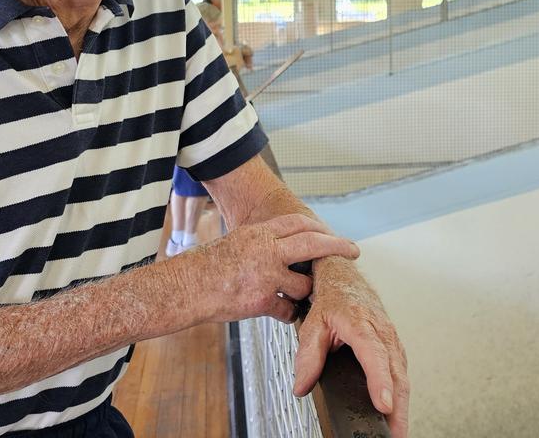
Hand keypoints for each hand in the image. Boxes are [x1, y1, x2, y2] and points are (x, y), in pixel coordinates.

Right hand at [181, 213, 359, 323]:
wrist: (185, 288)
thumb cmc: (205, 267)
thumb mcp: (235, 242)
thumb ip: (261, 243)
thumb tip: (283, 246)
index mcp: (258, 233)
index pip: (298, 223)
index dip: (319, 228)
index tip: (331, 233)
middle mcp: (266, 251)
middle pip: (313, 243)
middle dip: (337, 246)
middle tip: (353, 250)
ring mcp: (266, 276)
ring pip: (304, 284)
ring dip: (304, 290)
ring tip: (298, 293)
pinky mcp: (262, 302)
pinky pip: (288, 310)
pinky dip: (288, 313)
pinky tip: (284, 313)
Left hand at [293, 261, 409, 435]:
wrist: (346, 279)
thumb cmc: (333, 300)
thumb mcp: (312, 324)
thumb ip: (308, 356)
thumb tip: (302, 386)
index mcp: (362, 324)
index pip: (374, 356)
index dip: (380, 382)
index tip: (384, 405)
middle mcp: (382, 332)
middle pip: (395, 374)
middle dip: (397, 408)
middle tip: (394, 434)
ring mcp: (392, 340)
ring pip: (402, 376)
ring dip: (403, 406)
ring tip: (397, 432)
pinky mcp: (395, 348)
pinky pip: (402, 373)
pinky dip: (402, 395)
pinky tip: (397, 413)